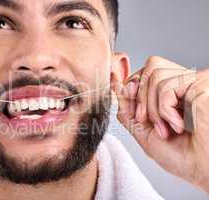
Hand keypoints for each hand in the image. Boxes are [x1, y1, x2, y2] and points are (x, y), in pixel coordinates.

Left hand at [113, 56, 208, 192]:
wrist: (205, 170)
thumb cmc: (182, 157)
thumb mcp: (144, 132)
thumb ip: (128, 109)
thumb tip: (114, 84)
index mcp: (172, 93)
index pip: (145, 72)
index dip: (132, 87)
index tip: (134, 111)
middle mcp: (184, 84)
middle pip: (149, 67)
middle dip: (140, 98)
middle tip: (146, 122)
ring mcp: (193, 82)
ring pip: (155, 74)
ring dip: (153, 108)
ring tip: (166, 129)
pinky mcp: (201, 84)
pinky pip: (167, 85)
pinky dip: (164, 109)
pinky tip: (178, 125)